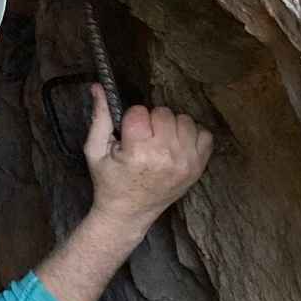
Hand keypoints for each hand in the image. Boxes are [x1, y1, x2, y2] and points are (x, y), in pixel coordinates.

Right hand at [82, 84, 212, 235]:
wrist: (128, 214)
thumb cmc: (109, 181)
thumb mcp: (95, 151)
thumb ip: (99, 117)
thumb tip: (98, 87)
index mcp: (138, 152)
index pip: (139, 112)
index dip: (131, 120)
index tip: (128, 136)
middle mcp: (165, 156)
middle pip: (164, 112)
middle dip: (151, 122)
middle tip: (144, 140)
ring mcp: (185, 162)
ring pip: (184, 120)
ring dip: (171, 127)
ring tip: (160, 143)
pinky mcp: (198, 167)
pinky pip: (204, 135)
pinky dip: (191, 136)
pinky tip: (176, 146)